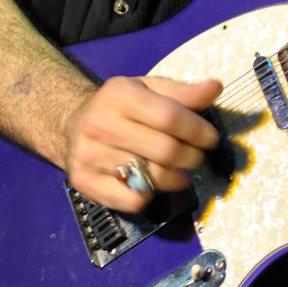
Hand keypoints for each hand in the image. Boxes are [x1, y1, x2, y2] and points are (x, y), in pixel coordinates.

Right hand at [64, 75, 221, 210]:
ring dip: (176, 178)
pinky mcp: (85, 182)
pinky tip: (153, 183)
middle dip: (191, 157)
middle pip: (164, 150)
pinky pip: (132, 200)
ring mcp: (90, 155)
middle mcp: (100, 124)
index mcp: (119, 95)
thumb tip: (215, 87)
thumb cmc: (120, 106)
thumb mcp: (149, 90)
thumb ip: (183, 93)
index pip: (169, 117)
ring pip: (151, 177)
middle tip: (197, 157)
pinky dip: (151, 195)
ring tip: (180, 172)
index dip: (197, 130)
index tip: (211, 138)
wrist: (72, 123)